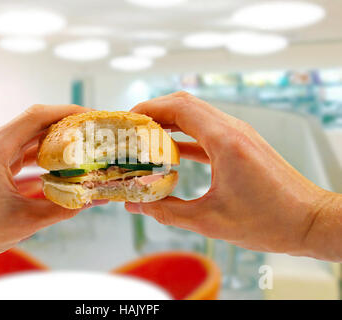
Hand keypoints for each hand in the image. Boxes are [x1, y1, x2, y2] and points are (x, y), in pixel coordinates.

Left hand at [0, 104, 106, 285]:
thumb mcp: (26, 222)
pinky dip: (42, 149)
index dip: (68, 113)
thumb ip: (64, 208)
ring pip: (28, 132)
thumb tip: (96, 199)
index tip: (93, 117)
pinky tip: (60, 158)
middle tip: (94, 129)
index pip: (37, 117)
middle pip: (35, 120)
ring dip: (55, 134)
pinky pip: (20, 147)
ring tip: (83, 141)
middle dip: (66, 122)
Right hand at [126, 92, 341, 261]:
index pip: (179, 108)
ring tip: (145, 138)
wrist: (310, 221)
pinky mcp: (242, 144)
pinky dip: (185, 135)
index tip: (127, 121)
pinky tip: (171, 150)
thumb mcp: (210, 220)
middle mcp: (233, 130)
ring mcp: (240, 135)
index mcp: (225, 141)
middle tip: (131, 129)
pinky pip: (207, 130)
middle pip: (185, 104)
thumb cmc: (271, 221)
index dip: (148, 110)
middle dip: (154, 112)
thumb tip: (136, 204)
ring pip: (196, 115)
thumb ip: (167, 211)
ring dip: (169, 122)